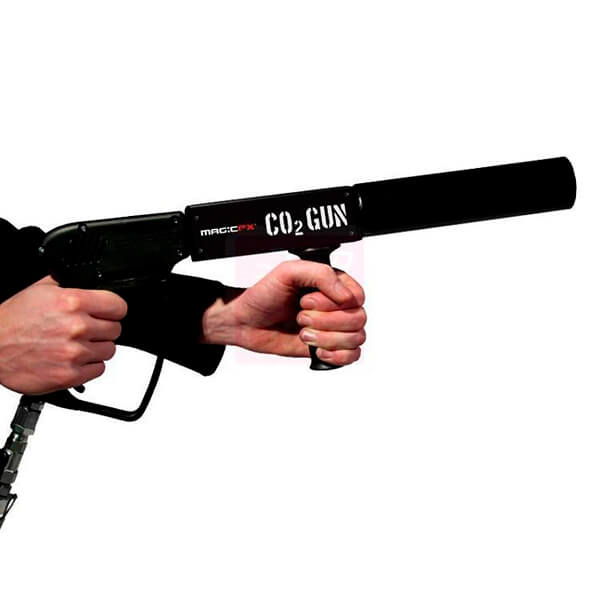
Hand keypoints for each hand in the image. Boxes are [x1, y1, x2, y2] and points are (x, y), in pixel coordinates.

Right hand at [0, 276, 126, 394]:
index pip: (118, 307)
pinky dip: (89, 366)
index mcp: (72, 303)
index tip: (109, 313)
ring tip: (76, 344)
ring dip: (96, 348)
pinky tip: (73, 358)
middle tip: (85, 330)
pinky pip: (98, 369)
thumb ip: (71, 285)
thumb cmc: (12, 320)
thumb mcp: (41, 289)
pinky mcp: (69, 375)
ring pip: (109, 350)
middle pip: (115, 329)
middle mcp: (76, 328)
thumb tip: (91, 281)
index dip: (114, 310)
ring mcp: (74, 353)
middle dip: (103, 329)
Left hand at [202, 260, 365, 365]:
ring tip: (304, 334)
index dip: (335, 302)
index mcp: (333, 284)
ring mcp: (334, 328)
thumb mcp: (288, 272)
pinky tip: (318, 350)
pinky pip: (352, 355)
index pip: (357, 296)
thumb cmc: (264, 295)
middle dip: (327, 322)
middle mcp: (337, 306)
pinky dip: (337, 356)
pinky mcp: (328, 347)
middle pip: (358, 318)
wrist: (246, 322)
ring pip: (356, 338)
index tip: (308, 301)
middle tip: (301, 317)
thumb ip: (321, 275)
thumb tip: (346, 296)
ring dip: (328, 339)